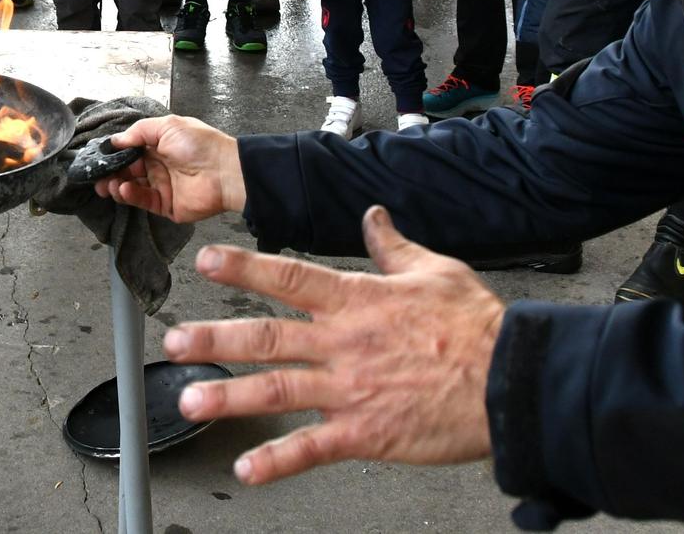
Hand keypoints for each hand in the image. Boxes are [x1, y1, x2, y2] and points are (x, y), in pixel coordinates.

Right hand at [96, 114, 245, 222]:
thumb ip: (138, 132)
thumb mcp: (167, 126)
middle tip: (96, 175)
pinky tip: (122, 189)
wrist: (224, 171)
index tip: (97, 157)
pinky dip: (130, 195)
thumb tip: (115, 140)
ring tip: (108, 184)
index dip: (114, 154)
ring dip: (116, 185)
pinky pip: (143, 201)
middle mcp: (158, 165)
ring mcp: (162, 186)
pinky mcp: (165, 205)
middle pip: (127, 170)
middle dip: (110, 172)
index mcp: (159, 145)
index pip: (130, 151)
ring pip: (131, 187)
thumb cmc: (199, 144)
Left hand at [164, 207, 504, 484]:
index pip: (289, 277)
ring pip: (276, 390)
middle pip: (266, 336)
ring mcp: (350, 390)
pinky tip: (246, 467)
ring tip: (189, 401)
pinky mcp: (365, 433)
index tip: (205, 260)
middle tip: (173, 341)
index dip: (244, 267)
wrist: (509, 381)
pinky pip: (312, 448)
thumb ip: (393, 246)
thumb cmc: (477, 328)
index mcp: (358, 300)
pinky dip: (277, 460)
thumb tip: (374, 216)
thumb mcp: (435, 271)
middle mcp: (344, 343)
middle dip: (214, 337)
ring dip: (228, 395)